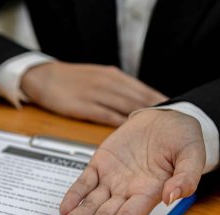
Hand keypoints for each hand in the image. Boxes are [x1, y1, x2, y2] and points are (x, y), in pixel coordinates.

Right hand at [21, 61, 166, 125]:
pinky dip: (119, 124)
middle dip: (157, 111)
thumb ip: (116, 90)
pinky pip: (106, 115)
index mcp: (113, 76)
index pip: (142, 90)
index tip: (176, 112)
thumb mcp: (97, 78)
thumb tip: (136, 104)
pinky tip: (130, 134)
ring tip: (157, 133)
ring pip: (126, 107)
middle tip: (173, 125)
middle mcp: (108, 83)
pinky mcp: (84, 106)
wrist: (43, 77)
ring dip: (141, 120)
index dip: (159, 101)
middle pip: (139, 99)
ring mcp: (97, 94)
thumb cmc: (71, 81)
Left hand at [53, 110, 205, 214]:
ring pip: (90, 205)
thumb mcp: (193, 154)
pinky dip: (73, 195)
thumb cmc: (182, 139)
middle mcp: (128, 191)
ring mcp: (112, 180)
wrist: (167, 119)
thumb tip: (173, 196)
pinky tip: (63, 209)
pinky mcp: (101, 165)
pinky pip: (84, 183)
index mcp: (150, 193)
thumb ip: (187, 176)